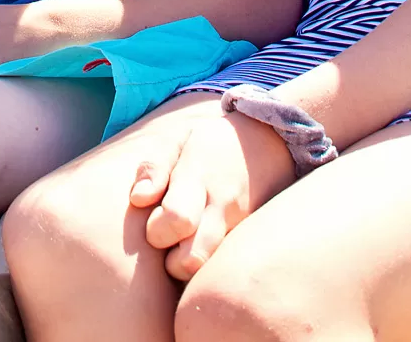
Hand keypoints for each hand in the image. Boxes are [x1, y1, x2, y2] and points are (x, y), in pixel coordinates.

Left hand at [128, 111, 296, 280]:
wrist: (273, 142)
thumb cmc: (214, 144)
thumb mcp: (180, 140)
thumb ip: (154, 167)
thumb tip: (137, 199)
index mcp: (198, 178)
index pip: (176, 220)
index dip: (157, 230)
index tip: (157, 219)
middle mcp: (224, 207)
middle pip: (191, 259)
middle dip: (172, 262)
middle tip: (173, 240)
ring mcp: (243, 226)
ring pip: (211, 271)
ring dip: (193, 267)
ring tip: (190, 245)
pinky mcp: (255, 240)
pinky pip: (229, 267)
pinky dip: (214, 268)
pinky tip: (209, 247)